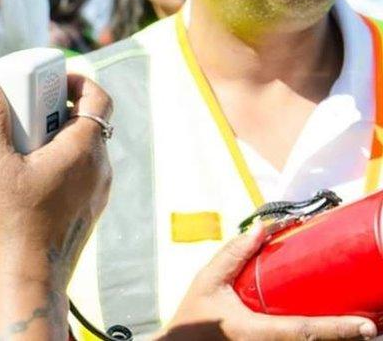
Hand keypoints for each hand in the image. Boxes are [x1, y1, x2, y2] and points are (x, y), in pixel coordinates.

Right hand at [0, 65, 111, 277]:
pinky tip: (26, 175)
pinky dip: (59, 160)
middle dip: (55, 108)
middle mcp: (100, 168)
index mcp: (85, 150)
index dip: (74, 81)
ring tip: (19, 145)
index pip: (98, 96)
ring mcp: (98, 191)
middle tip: (22, 111)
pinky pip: (80, 170)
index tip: (45, 83)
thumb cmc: (13, 223)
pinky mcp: (88, 209)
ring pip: (82, 146)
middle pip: (87, 120)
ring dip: (55, 135)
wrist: (30, 280)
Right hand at [162, 227, 378, 340]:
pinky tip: (333, 330)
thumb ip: (232, 254)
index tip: (366, 326)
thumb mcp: (208, 281)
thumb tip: (264, 228)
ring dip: (334, 337)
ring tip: (359, 326)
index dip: (336, 329)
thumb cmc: (194, 317)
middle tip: (374, 324)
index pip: (302, 331)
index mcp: (253, 331)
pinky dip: (317, 337)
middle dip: (346, 335)